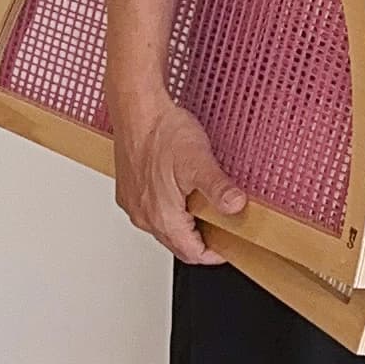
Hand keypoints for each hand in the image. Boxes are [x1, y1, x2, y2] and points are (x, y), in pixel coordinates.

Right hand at [112, 96, 247, 265]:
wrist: (137, 110)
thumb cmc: (163, 132)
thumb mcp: (199, 161)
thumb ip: (218, 188)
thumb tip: (236, 207)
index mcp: (161, 217)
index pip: (192, 254)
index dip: (215, 253)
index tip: (231, 244)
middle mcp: (143, 215)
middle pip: (178, 243)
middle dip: (202, 239)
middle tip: (224, 225)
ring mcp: (133, 203)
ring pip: (165, 227)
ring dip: (186, 224)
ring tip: (206, 206)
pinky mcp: (128, 191)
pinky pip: (152, 210)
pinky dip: (170, 209)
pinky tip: (182, 190)